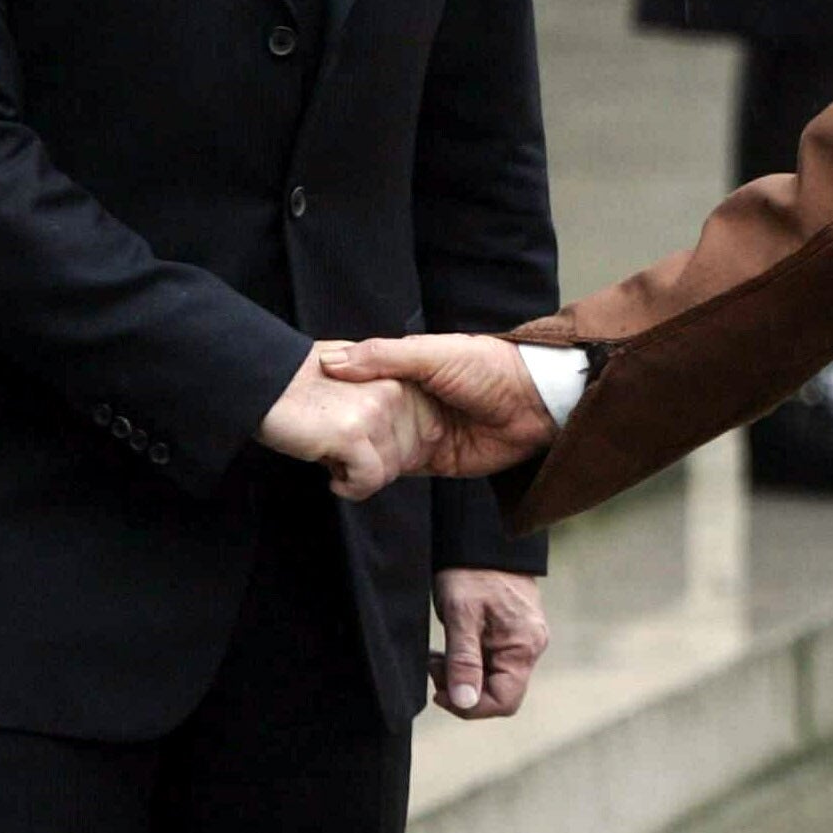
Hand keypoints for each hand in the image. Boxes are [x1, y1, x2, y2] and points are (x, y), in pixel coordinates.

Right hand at [255, 343, 441, 499]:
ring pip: (388, 471)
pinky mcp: (352, 431)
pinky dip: (349, 487)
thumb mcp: (357, 379)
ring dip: (357, 473)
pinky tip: (332, 473)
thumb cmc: (301, 381)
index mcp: (400, 376)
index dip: (396, 449)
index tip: (365, 446)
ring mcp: (375, 409)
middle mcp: (395, 389)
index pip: (424, 432)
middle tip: (342, 447)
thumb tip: (418, 434)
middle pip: (408, 455)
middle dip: (375, 463)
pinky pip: (368, 481)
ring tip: (331, 451)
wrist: (259, 374)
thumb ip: (392, 400)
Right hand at [318, 333, 556, 476]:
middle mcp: (407, 402)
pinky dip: (374, 476)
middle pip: (362, 417)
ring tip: (320, 458)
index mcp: (405, 370)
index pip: (359, 380)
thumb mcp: (432, 353)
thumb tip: (330, 363)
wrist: (536, 405)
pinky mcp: (431, 462)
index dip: (332, 389)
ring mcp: (418, 433)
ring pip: (373, 446)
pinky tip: (349, 478)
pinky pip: (394, 471)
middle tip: (305, 434)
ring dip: (353, 453)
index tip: (297, 397)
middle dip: (337, 426)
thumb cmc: (488, 368)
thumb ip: (384, 357)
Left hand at [430, 569, 549, 717]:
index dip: (470, 706)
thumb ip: (464, 661)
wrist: (484, 535)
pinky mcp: (514, 631)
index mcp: (524, 646)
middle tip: (434, 666)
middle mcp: (531, 646)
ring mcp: (524, 639)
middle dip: (463, 688)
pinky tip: (450, 647)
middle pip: (498, 692)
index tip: (439, 691)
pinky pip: (493, 660)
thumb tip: (464, 702)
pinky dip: (469, 661)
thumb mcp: (461, 615)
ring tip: (437, 655)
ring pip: (493, 677)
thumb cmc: (471, 572)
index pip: (504, 702)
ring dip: (463, 674)